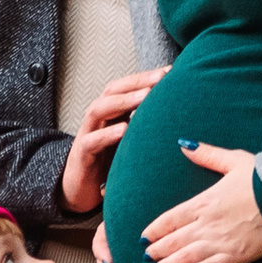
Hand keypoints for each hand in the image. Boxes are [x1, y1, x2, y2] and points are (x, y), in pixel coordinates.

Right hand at [60, 65, 168, 215]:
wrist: (80, 191)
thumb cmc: (108, 164)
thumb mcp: (130, 143)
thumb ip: (146, 129)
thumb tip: (181, 119)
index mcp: (110, 114)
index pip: (125, 87)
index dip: (146, 77)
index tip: (171, 71)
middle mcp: (97, 119)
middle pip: (113, 91)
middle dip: (137, 82)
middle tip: (161, 78)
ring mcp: (87, 135)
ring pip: (99, 109)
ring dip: (123, 101)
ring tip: (145, 96)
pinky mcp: (82, 156)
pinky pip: (92, 141)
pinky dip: (107, 134)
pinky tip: (123, 130)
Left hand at [141, 141, 261, 262]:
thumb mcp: (234, 160)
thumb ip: (207, 155)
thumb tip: (183, 144)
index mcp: (205, 201)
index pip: (171, 218)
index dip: (155, 230)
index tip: (144, 237)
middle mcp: (208, 223)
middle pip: (174, 240)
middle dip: (158, 249)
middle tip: (146, 256)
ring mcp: (221, 241)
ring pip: (187, 256)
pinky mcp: (236, 256)